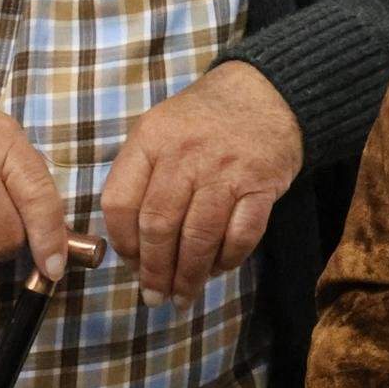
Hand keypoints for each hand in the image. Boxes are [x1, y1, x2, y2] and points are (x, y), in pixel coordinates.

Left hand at [101, 61, 302, 307]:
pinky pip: (241, 234)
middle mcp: (185, 154)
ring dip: (189, 275)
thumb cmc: (205, 119)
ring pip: (199, 237)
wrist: (268, 91)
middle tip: (155, 296)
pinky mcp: (261, 183)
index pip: (120, 203)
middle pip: (159, 226)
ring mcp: (226, 169)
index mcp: (151, 139)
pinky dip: (229, 259)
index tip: (130, 264)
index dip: (121, 243)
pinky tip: (220, 268)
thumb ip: (141, 176)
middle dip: (155, 271)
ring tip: (184, 296)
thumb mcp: (160, 130)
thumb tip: (133, 246)